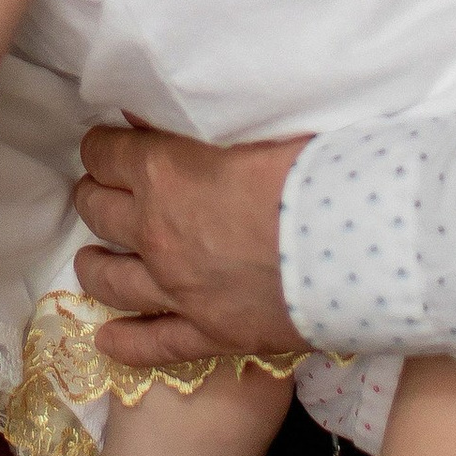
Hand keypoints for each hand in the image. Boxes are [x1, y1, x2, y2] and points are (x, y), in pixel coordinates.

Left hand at [71, 121, 308, 363]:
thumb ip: (197, 120)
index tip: (110, 146)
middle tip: (102, 193)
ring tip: (90, 260)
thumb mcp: (253, 123)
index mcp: (164, 172)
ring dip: (94, 265)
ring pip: (111, 281)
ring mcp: (178, 290)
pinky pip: (155, 343)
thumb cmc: (315, 167)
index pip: (106, 154)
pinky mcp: (210, 334)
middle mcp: (157, 233)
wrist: (365, 242)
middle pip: (99, 212)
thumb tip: (150, 111)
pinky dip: (126, 342)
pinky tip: (106, 340)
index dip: (103, 147)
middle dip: (95, 196)